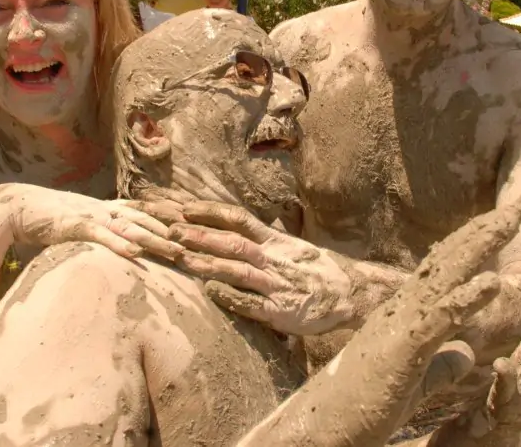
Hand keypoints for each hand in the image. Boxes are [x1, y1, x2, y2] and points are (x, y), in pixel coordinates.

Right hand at [0, 183, 184, 260]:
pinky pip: (102, 236)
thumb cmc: (44, 218)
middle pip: (144, 220)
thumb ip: (96, 229)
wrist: (15, 207)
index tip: (190, 227)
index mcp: (104, 208)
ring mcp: (90, 216)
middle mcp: (102, 209)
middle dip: (170, 231)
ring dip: (154, 240)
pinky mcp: (75, 226)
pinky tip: (136, 254)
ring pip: (129, 228)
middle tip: (194, 244)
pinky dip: (119, 245)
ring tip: (176, 251)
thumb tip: (113, 242)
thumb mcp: (77, 222)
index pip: (142, 211)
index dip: (166, 218)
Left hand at [164, 201, 355, 334]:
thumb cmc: (315, 269)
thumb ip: (262, 238)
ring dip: (208, 263)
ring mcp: (275, 285)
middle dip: (200, 235)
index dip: (210, 212)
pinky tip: (210, 292)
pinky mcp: (279, 312)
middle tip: (170, 229)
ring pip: (237, 270)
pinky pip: (252, 303)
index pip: (238, 219)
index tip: (183, 207)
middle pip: (232, 242)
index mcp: (274, 241)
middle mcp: (272, 259)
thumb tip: (230, 227)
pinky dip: (231, 296)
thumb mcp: (290, 246)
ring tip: (181, 258)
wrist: (350, 293)